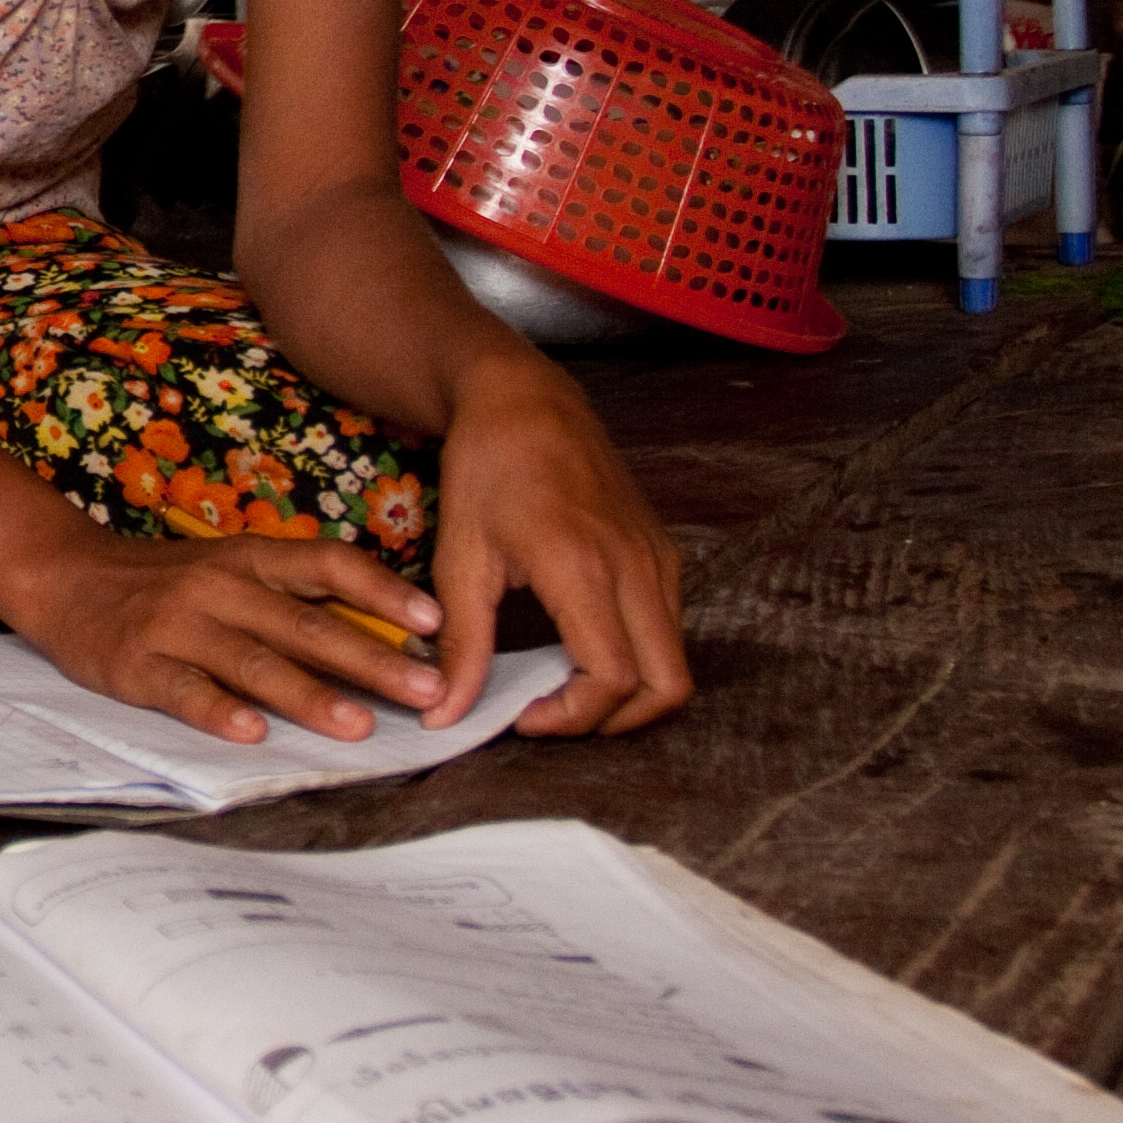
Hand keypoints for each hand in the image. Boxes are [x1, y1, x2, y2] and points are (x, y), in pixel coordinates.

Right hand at [2, 529, 448, 745]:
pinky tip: (252, 733)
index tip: (434, 621)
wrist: (66, 576)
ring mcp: (178, 625)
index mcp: (250, 559)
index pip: (328, 565)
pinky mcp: (139, 664)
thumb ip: (294, 597)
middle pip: (305, 623)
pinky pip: (184, 690)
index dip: (382, 591)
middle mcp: (220, 586)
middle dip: (371, 658)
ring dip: (309, 694)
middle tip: (426, 689)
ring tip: (358, 725)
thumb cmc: (166, 581)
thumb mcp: (231, 571)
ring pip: (254, 661)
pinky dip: (218, 711)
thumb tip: (385, 637)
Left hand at [426, 358, 691, 734]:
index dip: (572, 718)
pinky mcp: (664, 551)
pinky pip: (670, 628)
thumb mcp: (461, 558)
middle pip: (667, 685)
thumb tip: (446, 716)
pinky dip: (641, 659)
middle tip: (553, 714)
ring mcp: (658, 556)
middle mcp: (637, 565)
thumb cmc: (486, 471)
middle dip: (615, 722)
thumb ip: (462, 644)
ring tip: (563, 688)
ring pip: (676, 661)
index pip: (611, 679)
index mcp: (583, 568)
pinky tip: (581, 650)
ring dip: (631, 694)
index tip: (523, 715)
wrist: (526, 399)